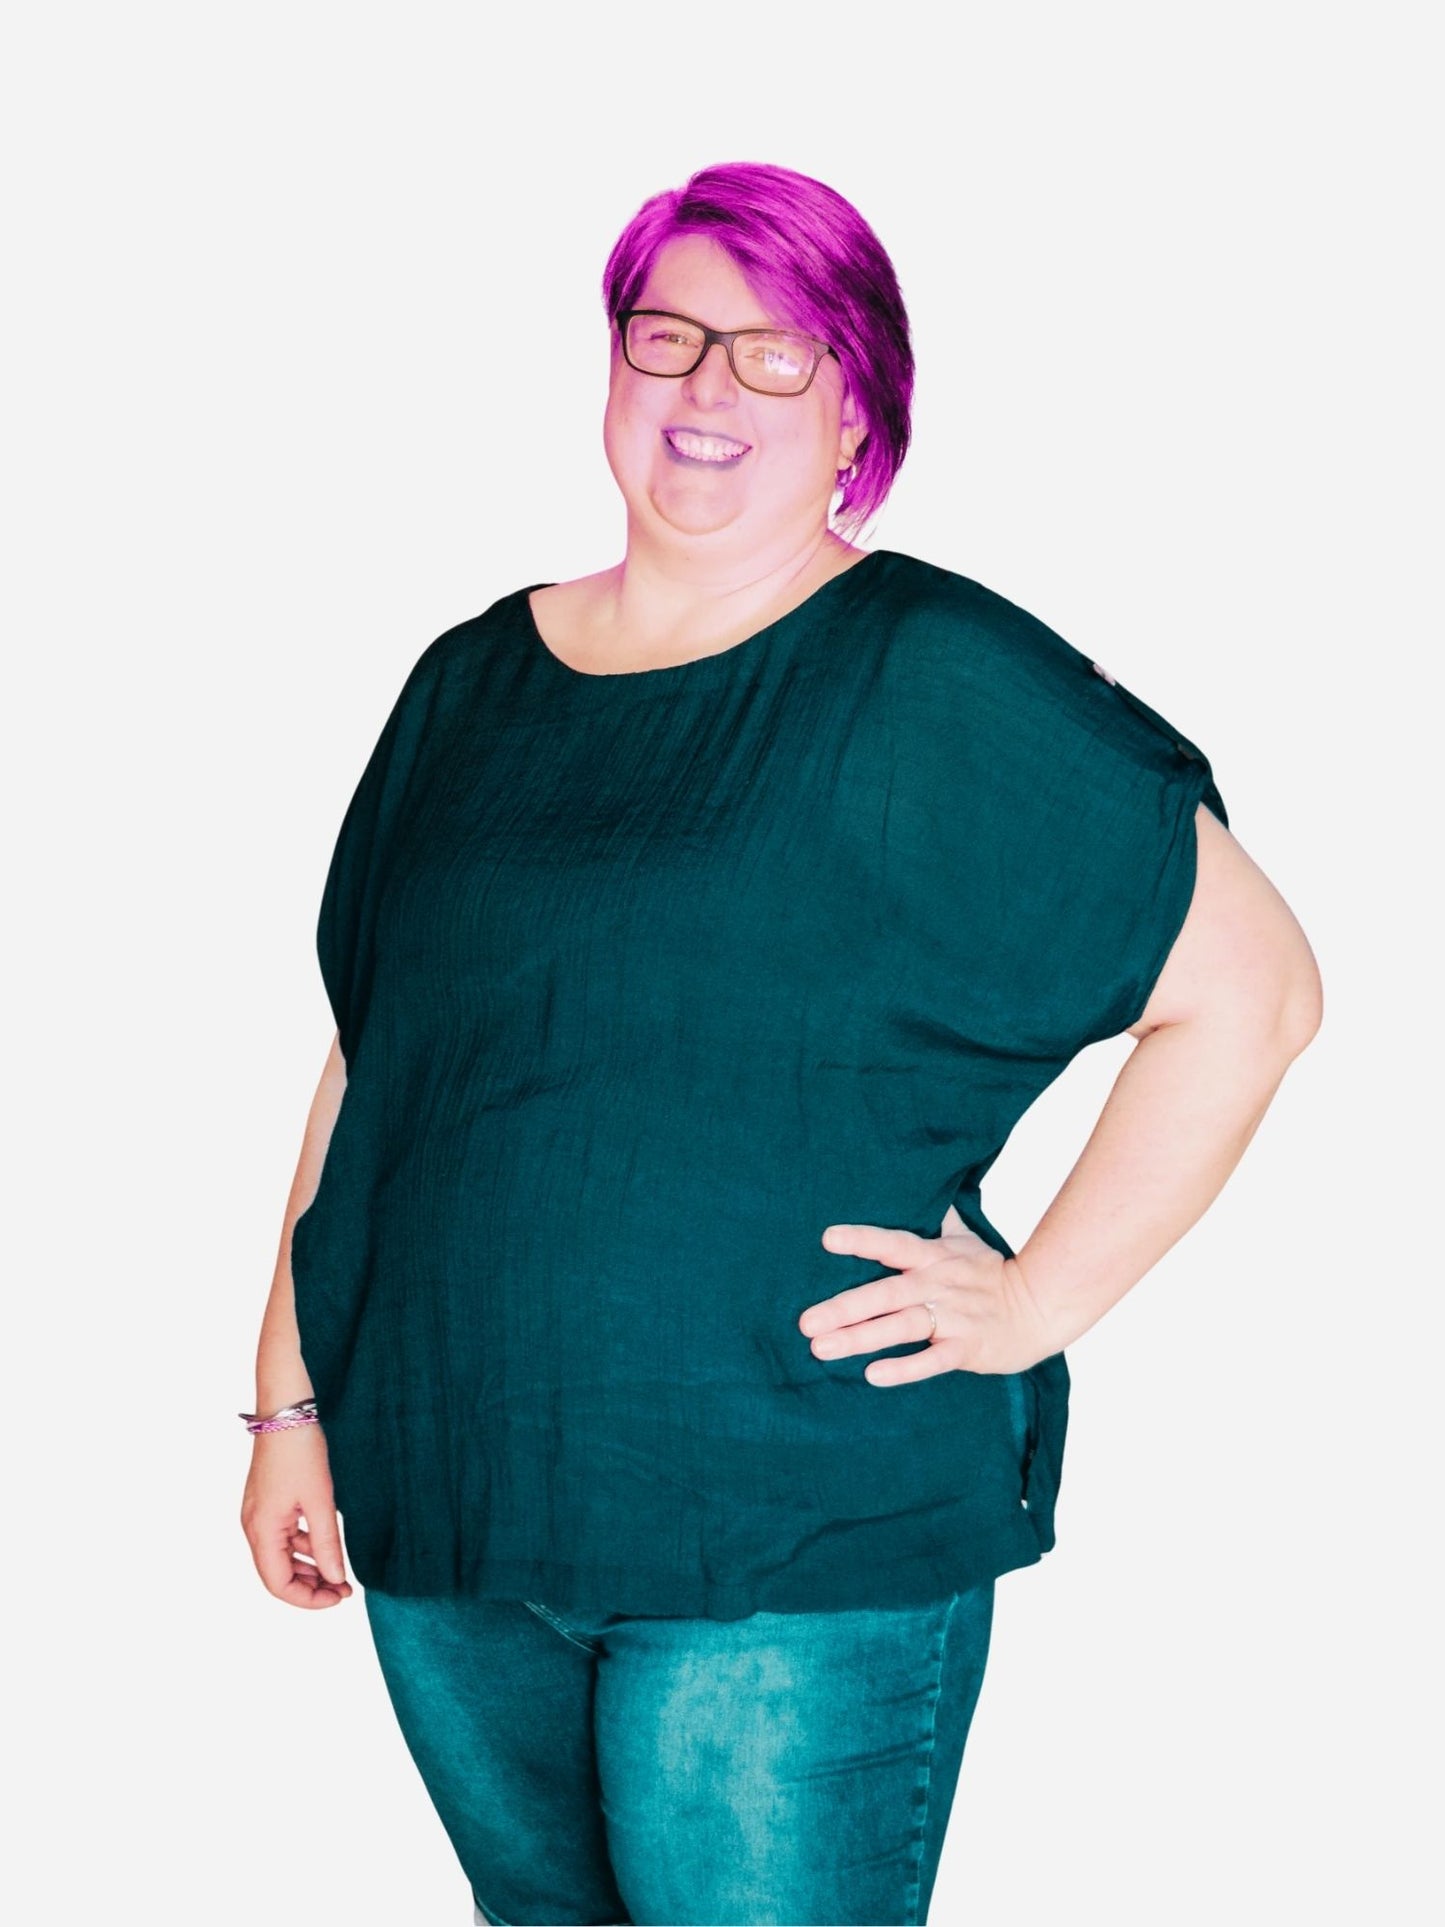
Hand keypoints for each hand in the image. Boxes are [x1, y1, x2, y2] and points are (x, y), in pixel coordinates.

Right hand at [240, 1426, 353, 1608]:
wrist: (286, 1411)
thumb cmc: (300, 1452)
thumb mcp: (320, 1501)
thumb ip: (327, 1544)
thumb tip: (334, 1579)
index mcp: (261, 1531)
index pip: (278, 1584)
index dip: (308, 1599)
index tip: (338, 1598)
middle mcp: (255, 1527)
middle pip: (278, 1574)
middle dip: (310, 1586)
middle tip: (343, 1589)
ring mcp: (260, 1515)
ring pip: (282, 1556)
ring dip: (308, 1568)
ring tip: (338, 1572)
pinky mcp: (269, 1503)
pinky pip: (284, 1536)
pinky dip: (304, 1547)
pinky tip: (326, 1546)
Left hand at [800, 1203, 1055, 1384]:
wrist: (1042, 1306)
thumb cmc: (993, 1273)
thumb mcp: (966, 1239)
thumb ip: (938, 1218)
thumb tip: (922, 1181)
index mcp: (934, 1257)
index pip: (893, 1243)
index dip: (862, 1240)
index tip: (827, 1239)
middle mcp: (937, 1285)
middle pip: (885, 1293)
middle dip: (844, 1308)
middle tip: (805, 1322)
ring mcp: (953, 1318)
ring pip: (901, 1326)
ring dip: (861, 1338)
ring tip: (822, 1349)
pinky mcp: (967, 1348)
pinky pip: (933, 1360)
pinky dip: (905, 1368)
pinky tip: (873, 1376)